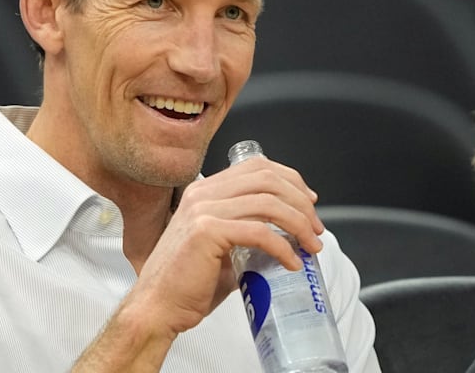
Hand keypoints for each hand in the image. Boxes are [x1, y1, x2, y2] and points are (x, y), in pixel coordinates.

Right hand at [132, 154, 323, 335]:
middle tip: (316, 228)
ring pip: (268, 202)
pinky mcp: (206, 232)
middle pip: (267, 179)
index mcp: (204, 190)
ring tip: (311, 246)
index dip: (291, 180)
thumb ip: (245, 231)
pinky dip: (283, 247)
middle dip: (301, 202)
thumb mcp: (220, 245)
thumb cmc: (187, 284)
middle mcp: (202, 193)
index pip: (256, 166)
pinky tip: (291, 263)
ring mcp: (203, 210)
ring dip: (299, 224)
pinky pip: (259, 231)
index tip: (310, 203)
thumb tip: (285, 235)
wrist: (158, 307)